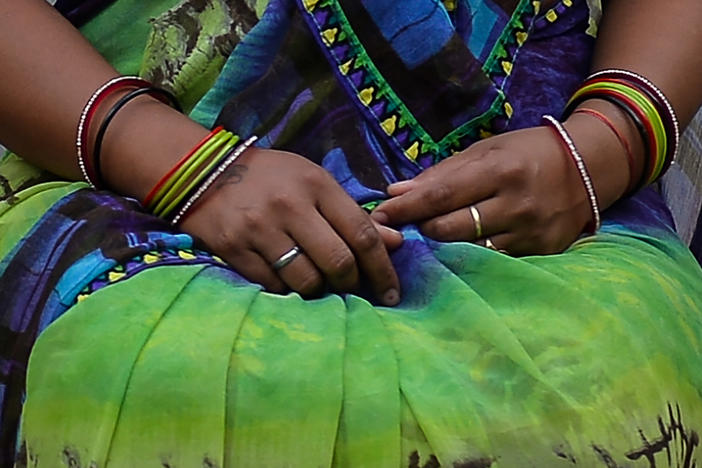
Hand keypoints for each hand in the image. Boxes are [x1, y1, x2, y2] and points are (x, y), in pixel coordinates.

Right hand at [179, 148, 401, 304]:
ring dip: (320, 290)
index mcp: (316, 184)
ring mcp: (259, 229)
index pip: (362, 234)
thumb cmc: (271, 177)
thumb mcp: (314, 182)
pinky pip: (274, 286)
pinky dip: (288, 290)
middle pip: (338, 262)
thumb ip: (353, 213)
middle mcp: (290, 206)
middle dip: (352, 284)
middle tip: (351, 287)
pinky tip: (288, 278)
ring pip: (306, 280)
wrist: (204, 172)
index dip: (383, 268)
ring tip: (318, 281)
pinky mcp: (234, 249)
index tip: (392, 291)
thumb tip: (395, 243)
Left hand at [371, 122, 628, 254]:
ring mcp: (530, 233)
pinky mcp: (541, 253)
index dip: (406, 208)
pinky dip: (470, 258)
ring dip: (440, 249)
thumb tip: (396, 192)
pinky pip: (494, 262)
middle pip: (450, 229)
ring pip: (469, 252)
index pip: (441, 195)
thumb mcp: (488, 149)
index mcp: (500, 170)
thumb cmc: (529, 152)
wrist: (592, 166)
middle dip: (419, 230)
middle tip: (398, 231)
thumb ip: (442, 173)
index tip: (379, 215)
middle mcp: (516, 204)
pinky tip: (456, 254)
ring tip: (423, 243)